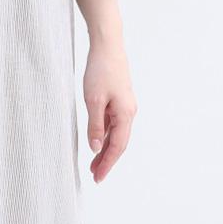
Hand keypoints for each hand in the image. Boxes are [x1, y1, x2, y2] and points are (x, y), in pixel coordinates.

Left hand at [82, 38, 136, 183]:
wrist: (108, 45)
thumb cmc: (100, 70)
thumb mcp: (93, 100)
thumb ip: (95, 125)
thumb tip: (95, 148)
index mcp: (125, 114)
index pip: (117, 146)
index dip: (107, 164)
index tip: (98, 178)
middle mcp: (129, 112)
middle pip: (119, 143)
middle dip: (107, 160)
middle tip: (95, 176)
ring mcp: (125, 106)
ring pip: (115, 134)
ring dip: (105, 149)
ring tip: (93, 164)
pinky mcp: (119, 100)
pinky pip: (113, 124)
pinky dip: (104, 135)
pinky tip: (96, 141)